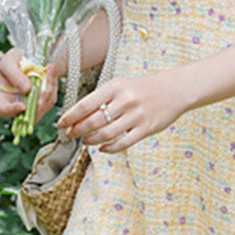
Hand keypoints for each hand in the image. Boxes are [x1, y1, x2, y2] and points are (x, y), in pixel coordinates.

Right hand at [0, 47, 64, 123]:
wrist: (27, 55)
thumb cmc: (13, 60)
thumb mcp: (8, 62)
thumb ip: (14, 75)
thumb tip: (26, 90)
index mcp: (2, 97)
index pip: (3, 110)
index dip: (12, 111)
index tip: (22, 106)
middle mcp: (16, 104)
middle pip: (27, 115)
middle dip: (39, 105)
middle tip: (46, 90)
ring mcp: (31, 104)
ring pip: (42, 107)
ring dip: (49, 90)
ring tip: (50, 69)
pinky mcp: (43, 101)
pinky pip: (51, 99)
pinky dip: (53, 85)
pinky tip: (52, 70)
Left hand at [56, 72, 187, 153]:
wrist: (174, 90)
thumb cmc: (143, 88)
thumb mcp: (121, 86)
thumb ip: (102, 99)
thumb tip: (78, 117)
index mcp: (115, 86)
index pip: (86, 104)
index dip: (70, 117)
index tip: (60, 124)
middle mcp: (125, 100)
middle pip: (93, 121)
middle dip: (77, 131)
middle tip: (70, 135)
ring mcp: (136, 115)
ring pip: (106, 134)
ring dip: (91, 140)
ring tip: (86, 141)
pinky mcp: (146, 129)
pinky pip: (123, 143)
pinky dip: (109, 148)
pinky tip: (102, 148)